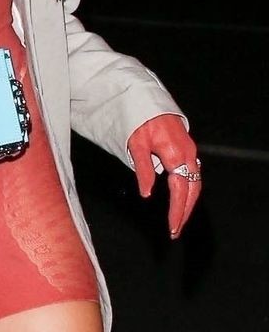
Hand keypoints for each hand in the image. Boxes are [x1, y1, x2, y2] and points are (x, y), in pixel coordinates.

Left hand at [127, 115, 200, 238]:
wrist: (148, 101)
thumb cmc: (140, 121)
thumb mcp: (136, 145)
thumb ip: (143, 169)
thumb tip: (147, 193)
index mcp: (176, 154)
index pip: (180, 190)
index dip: (177, 210)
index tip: (172, 227)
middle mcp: (188, 154)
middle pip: (193, 190)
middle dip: (185, 212)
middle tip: (175, 231)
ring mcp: (190, 152)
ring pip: (195, 183)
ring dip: (188, 203)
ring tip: (178, 221)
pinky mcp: (187, 150)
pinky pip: (192, 175)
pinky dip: (188, 191)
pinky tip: (180, 201)